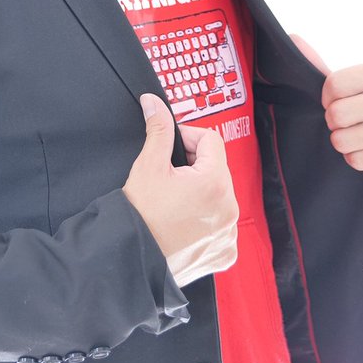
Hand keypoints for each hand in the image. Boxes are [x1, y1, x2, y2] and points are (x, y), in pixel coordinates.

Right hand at [122, 93, 238, 287]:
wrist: (133, 260)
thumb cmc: (140, 215)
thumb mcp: (148, 166)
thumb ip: (158, 129)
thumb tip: (154, 102)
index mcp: (215, 182)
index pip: (210, 140)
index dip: (188, 138)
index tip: (170, 148)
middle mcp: (230, 207)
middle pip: (216, 168)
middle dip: (193, 166)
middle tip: (167, 176)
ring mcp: (229, 233)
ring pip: (219, 196)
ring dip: (200, 193)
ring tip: (173, 201)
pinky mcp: (224, 252)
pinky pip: (220, 226)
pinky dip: (206, 221)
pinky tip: (183, 223)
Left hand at [290, 34, 362, 175]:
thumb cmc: (360, 100)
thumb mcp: (344, 80)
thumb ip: (316, 62)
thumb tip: (292, 39)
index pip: (334, 85)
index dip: (326, 97)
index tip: (333, 100)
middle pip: (337, 114)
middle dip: (332, 120)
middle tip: (342, 120)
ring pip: (343, 140)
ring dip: (340, 140)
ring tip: (352, 133)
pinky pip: (356, 160)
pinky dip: (352, 157)